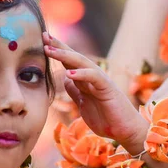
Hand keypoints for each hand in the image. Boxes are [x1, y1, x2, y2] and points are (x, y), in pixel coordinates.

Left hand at [43, 33, 147, 153]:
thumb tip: (64, 79)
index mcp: (86, 80)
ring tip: (50, 50)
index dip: (56, 52)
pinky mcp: (108, 88)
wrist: (125, 131)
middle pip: (74, 57)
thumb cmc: (106, 119)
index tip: (42, 42)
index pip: (69, 62)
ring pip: (82, 63)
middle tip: (44, 36)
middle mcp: (93, 77)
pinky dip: (82, 74)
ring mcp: (101, 81)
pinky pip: (94, 77)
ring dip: (65, 56)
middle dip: (59, 46)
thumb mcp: (84, 104)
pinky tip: (69, 73)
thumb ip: (75, 91)